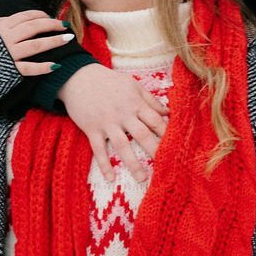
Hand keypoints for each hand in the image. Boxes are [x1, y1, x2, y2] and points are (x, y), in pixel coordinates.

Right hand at [0, 9, 73, 75]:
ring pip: (36, 45)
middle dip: (52, 25)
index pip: (25, 17)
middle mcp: (6, 38)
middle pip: (34, 27)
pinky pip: (30, 68)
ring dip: (54, 41)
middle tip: (65, 25)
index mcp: (1, 27)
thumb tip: (12, 19)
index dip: (41, 15)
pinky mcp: (9, 70)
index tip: (50, 17)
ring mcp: (8, 54)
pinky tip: (56, 65)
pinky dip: (43, 67)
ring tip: (67, 39)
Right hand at [58, 64, 169, 182]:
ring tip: (142, 178)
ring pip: (122, 145)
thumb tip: (168, 112)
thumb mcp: (132, 85)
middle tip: (165, 166)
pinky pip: (99, 149)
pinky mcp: (92, 129)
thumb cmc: (109, 81)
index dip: (166, 133)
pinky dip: (104, 164)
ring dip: (133, 163)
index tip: (176, 146)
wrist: (79, 77)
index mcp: (135, 103)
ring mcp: (107, 123)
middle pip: (142, 134)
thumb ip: (150, 99)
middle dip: (154, 150)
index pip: (154, 120)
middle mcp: (123, 114)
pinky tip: (110, 178)